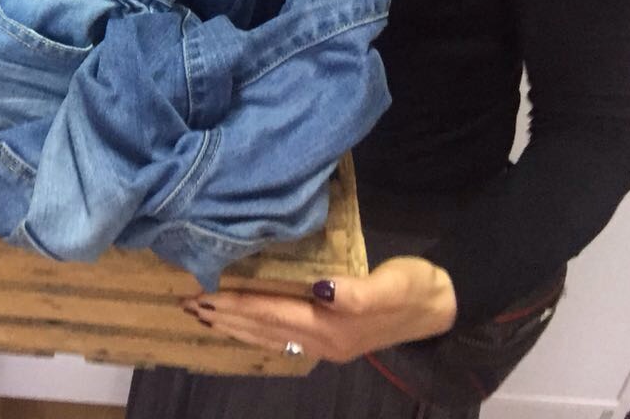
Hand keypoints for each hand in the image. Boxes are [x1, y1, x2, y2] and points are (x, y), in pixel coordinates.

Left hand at [183, 257, 456, 362]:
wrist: (442, 304)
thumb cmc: (414, 286)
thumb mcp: (390, 284)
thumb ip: (356, 292)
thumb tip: (319, 290)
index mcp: (332, 325)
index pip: (272, 313)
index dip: (236, 304)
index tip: (202, 294)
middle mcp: (323, 341)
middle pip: (262, 328)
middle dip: (225, 317)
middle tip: (187, 304)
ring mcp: (326, 344)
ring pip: (268, 336)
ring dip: (235, 326)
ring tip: (204, 315)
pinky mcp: (332, 338)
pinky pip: (280, 336)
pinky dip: (255, 330)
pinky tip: (244, 326)